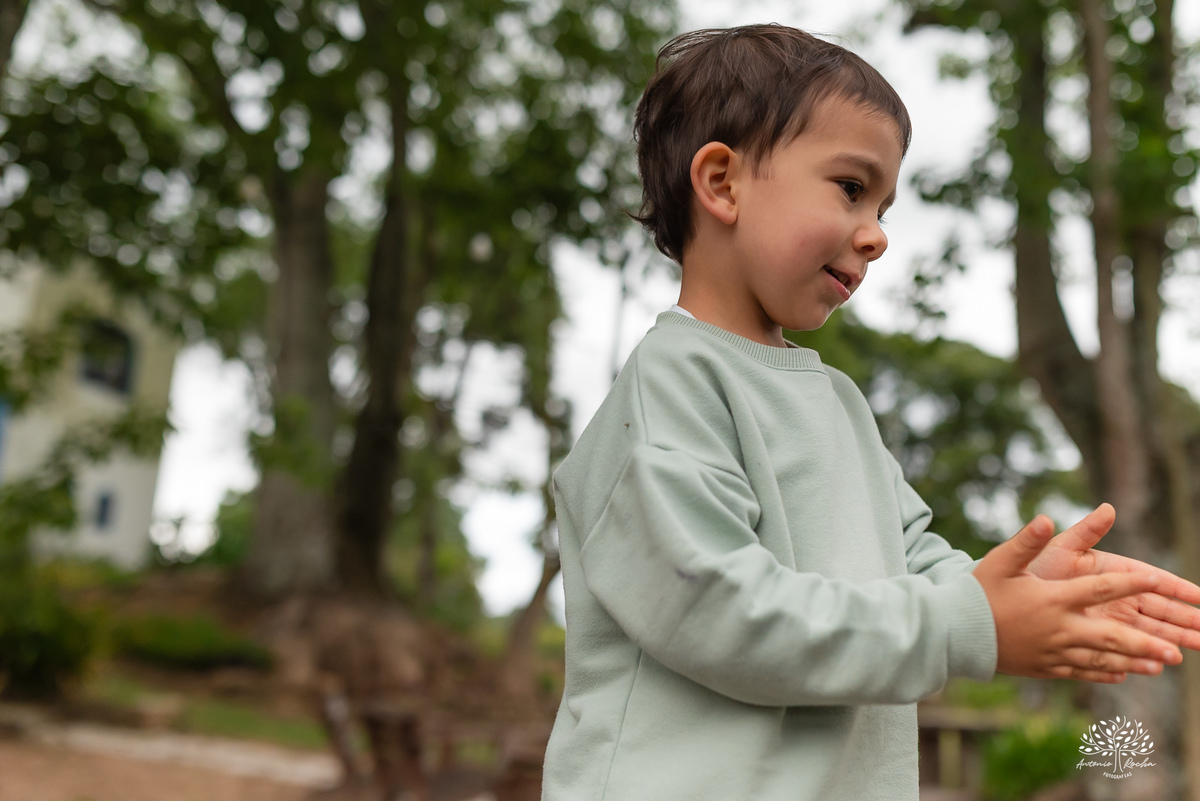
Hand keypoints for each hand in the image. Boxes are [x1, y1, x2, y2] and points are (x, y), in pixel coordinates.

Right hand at [974, 515, 1181, 682]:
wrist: (952, 633)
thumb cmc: (976, 593)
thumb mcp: (999, 562)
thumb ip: (1026, 541)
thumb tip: (1046, 518)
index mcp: (1051, 599)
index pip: (1099, 588)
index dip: (1131, 584)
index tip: (1159, 581)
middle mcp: (1058, 628)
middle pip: (1111, 637)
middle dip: (1146, 644)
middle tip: (1177, 649)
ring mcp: (1052, 651)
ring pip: (1102, 660)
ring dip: (1135, 662)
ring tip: (1162, 665)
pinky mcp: (1043, 668)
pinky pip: (1081, 672)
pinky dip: (1105, 674)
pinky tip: (1123, 674)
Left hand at [1028, 503, 1199, 651]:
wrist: (1006, 596)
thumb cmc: (1034, 567)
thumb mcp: (1060, 548)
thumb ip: (1086, 532)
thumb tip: (1108, 508)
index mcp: (1112, 572)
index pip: (1154, 581)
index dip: (1179, 589)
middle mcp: (1115, 596)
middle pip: (1158, 610)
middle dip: (1186, 620)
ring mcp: (1107, 618)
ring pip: (1147, 631)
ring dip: (1170, 641)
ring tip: (1194, 650)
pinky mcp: (1095, 637)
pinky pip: (1123, 649)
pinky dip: (1139, 656)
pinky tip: (1157, 666)